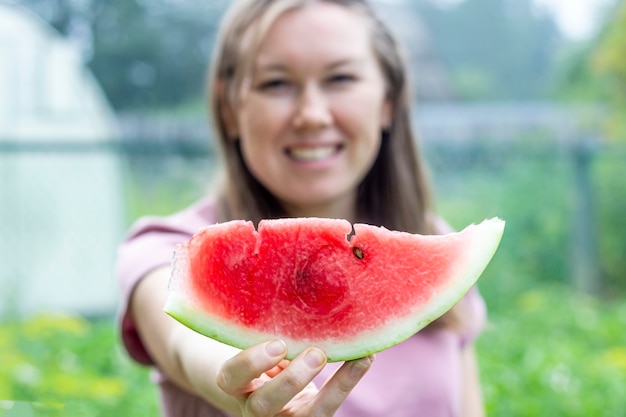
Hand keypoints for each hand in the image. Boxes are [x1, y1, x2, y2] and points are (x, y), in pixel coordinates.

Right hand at [217, 340, 372, 416]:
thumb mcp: (253, 345)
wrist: (264, 391)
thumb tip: (292, 288)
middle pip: (264, 404)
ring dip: (332, 387)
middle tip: (315, 353)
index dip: (252, 363)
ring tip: (352, 357)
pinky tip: (365, 358)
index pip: (231, 377)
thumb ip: (261, 331)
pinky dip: (348, 381)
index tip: (278, 343)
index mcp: (234, 384)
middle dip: (291, 380)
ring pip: (305, 416)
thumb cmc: (257, 357)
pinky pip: (329, 407)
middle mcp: (254, 407)